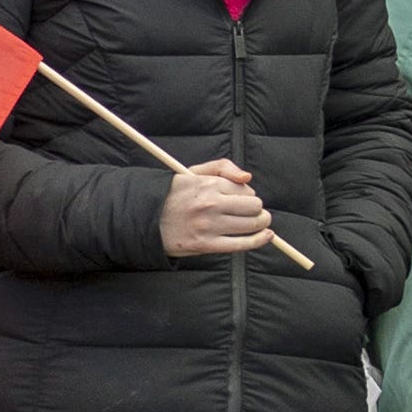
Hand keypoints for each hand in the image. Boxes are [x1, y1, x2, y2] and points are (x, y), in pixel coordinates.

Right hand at [156, 158, 274, 260]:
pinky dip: (259, 240)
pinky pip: (243, 244)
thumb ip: (221, 167)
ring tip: (258, 223)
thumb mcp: (190, 173)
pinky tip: (267, 236)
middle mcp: (210, 204)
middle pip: (253, 206)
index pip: (244, 188)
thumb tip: (247, 178)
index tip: (243, 198)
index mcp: (206, 184)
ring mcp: (209, 226)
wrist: (145, 221)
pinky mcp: (206, 245)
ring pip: (252, 224)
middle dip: (257, 208)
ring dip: (260, 223)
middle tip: (253, 211)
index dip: (247, 193)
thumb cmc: (171, 196)